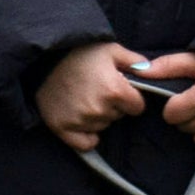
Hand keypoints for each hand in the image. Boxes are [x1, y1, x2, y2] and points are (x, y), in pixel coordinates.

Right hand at [36, 39, 151, 155]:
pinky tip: (82, 120)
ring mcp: (80, 121)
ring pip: (103, 126)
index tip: (119, 89)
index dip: (131, 98)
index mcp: (114, 90)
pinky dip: (87, 135)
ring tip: (84, 98)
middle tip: (96, 90)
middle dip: (114, 106)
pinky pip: (86, 144)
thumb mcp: (110, 49)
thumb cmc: (79, 53)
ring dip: (98, 117)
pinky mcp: (62, 129)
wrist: (42, 59)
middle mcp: (99, 109)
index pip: (138, 107)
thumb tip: (152, 71)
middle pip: (119, 116)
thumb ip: (135, 61)